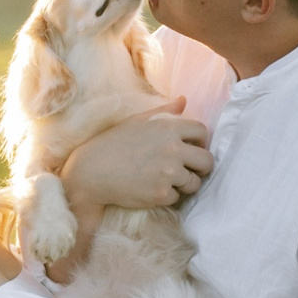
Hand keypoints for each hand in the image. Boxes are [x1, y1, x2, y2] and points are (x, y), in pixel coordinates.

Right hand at [61, 98, 211, 215]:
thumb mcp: (137, 121)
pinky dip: (166, 196)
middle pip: (207, 161)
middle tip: (187, 170)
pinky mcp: (161, 193)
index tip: (190, 149)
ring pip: (194, 183)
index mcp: (167, 127)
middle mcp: (172, 149)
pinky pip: (177, 197)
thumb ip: (164, 111)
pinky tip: (149, 189)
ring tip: (165, 181)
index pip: (202, 132)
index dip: (199, 141)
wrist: (90, 172)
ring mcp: (168, 172)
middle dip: (201, 167)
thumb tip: (184, 100)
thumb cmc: (112, 144)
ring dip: (184, 184)